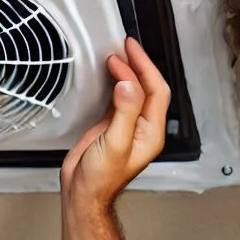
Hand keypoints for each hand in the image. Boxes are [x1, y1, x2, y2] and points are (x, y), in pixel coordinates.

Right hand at [60, 37, 170, 208]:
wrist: (84, 192)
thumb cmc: (101, 178)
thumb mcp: (115, 143)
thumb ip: (124, 112)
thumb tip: (129, 84)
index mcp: (151, 132)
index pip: (156, 91)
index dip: (146, 67)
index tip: (131, 50)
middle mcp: (143, 127)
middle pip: (147, 88)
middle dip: (137, 65)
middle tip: (123, 47)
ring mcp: (128, 125)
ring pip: (133, 91)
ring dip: (126, 71)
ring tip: (115, 55)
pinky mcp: (112, 125)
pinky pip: (118, 97)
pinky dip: (114, 82)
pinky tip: (108, 74)